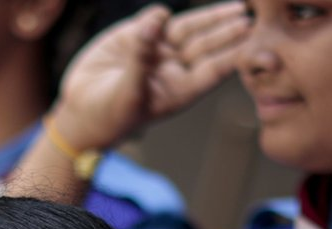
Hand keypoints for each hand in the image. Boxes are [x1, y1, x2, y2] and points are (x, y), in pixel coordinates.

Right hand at [52, 2, 249, 151]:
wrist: (79, 112)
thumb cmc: (108, 116)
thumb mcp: (128, 93)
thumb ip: (141, 56)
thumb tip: (156, 19)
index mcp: (180, 89)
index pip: (214, 68)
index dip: (233, 53)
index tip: (253, 40)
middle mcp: (173, 68)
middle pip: (207, 44)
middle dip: (229, 30)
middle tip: (251, 16)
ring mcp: (157, 51)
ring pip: (188, 28)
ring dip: (209, 17)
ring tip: (236, 7)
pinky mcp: (136, 36)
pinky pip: (155, 19)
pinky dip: (160, 15)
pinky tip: (160, 17)